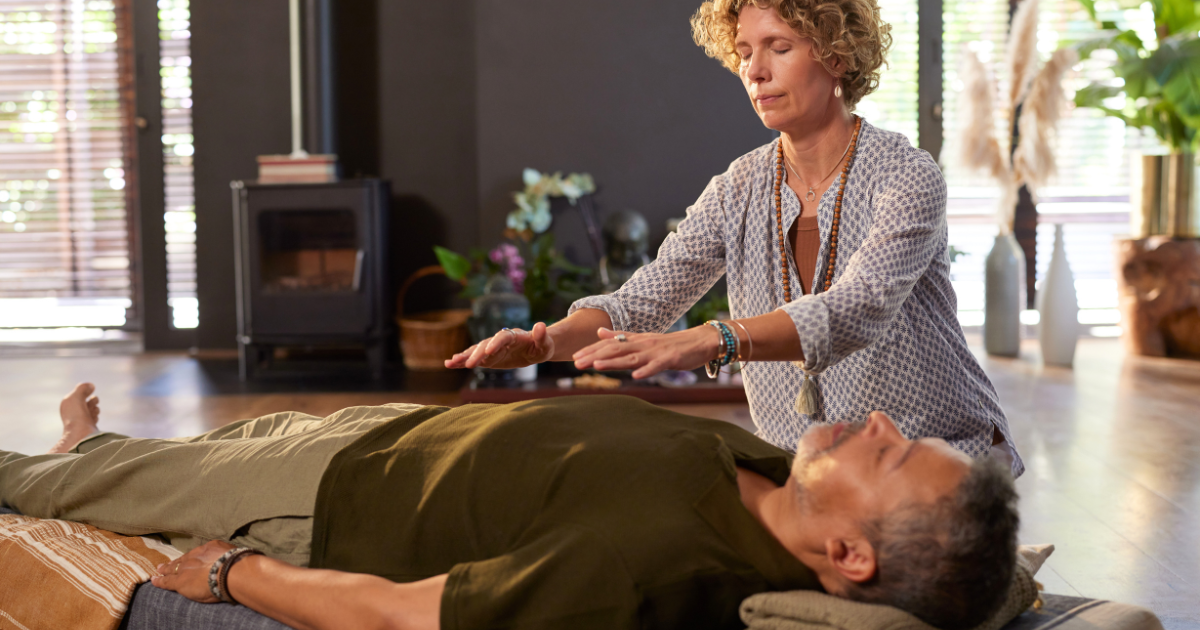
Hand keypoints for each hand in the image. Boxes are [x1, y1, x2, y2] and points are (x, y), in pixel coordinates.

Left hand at [151, 540, 235, 602]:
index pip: (196, 554)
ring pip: (172, 569)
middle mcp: (195, 556)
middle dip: (174, 562)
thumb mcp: (233, 552)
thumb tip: (230, 557)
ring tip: (159, 570)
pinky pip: (166, 581)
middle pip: (182, 560)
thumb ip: (227, 554)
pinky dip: (159, 580)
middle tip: (166, 564)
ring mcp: (186, 568)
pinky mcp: (180, 581)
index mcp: (208, 548)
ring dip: (165, 570)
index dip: (189, 558)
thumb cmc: (236, 563)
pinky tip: (154, 580)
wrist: (229, 572)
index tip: (187, 559)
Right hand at [444, 321, 554, 369]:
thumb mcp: (546, 344)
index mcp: (514, 336)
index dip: (495, 343)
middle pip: (486, 345)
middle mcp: (500, 340)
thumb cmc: (542, 346)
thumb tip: (540, 325)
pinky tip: (450, 364)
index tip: (488, 351)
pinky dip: (463, 361)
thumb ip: (542, 336)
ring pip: (476, 351)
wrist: (535, 348)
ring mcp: (492, 349)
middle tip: (468, 364)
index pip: (503, 337)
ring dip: (464, 356)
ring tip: (451, 363)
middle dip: (476, 354)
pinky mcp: (489, 358)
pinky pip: (474, 359)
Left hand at [572, 326, 720, 378]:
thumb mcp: (643, 339)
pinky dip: (646, 370)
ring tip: (596, 365)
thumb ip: (622, 337)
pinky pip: (656, 365)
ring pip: (631, 357)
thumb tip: (599, 332)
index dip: (592, 350)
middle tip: (576, 363)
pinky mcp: (670, 359)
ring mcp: (656, 351)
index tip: (574, 356)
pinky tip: (635, 376)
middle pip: (616, 349)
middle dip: (595, 356)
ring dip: (614, 361)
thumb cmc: (671, 344)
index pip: (610, 344)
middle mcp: (643, 344)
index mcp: (637, 340)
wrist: (700, 341)